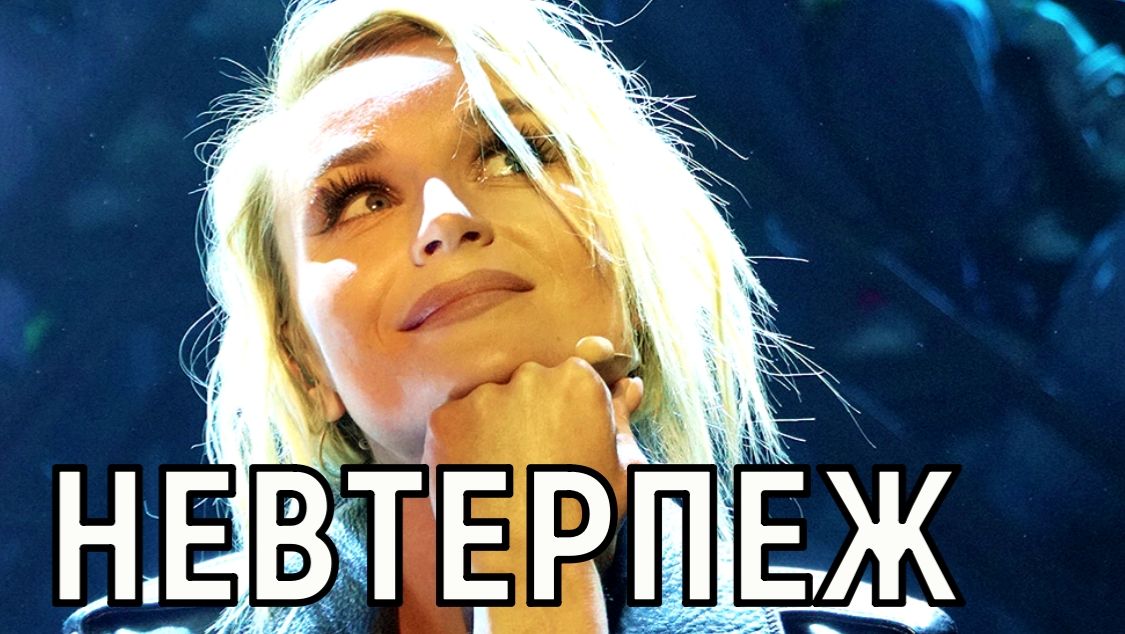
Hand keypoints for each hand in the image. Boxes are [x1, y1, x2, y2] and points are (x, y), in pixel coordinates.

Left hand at [422, 336, 644, 572]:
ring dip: (492, 429)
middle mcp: (529, 376)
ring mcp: (483, 397)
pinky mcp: (445, 420)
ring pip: (487, 403)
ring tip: (505, 475)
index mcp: (577, 380)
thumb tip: (631, 384)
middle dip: (528, 416)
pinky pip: (452, 423)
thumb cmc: (587, 515)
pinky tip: (478, 476)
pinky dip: (460, 445)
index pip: (568, 380)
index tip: (563, 447)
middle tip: (533, 464)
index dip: (565, 415)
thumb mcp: (621, 465)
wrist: (531, 560)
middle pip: (526, 386)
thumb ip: (622, 416)